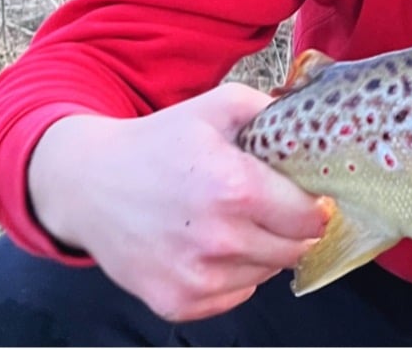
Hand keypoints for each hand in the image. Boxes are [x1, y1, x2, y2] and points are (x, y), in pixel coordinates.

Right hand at [28, 82, 329, 321]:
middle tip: (272, 207)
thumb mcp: (220, 107)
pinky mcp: (178, 304)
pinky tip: (211, 245)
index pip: (313, 217)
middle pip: (296, 249)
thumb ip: (277, 113)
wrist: (88, 186)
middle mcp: (218, 240)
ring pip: (268, 273)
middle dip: (293, 228)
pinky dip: (235, 274)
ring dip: (264, 250)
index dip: (315, 204)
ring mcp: (197, 278)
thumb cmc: (160, 143)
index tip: (306, 195)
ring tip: (234, 221)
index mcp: (235, 188)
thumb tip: (323, 129)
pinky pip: (237, 294)